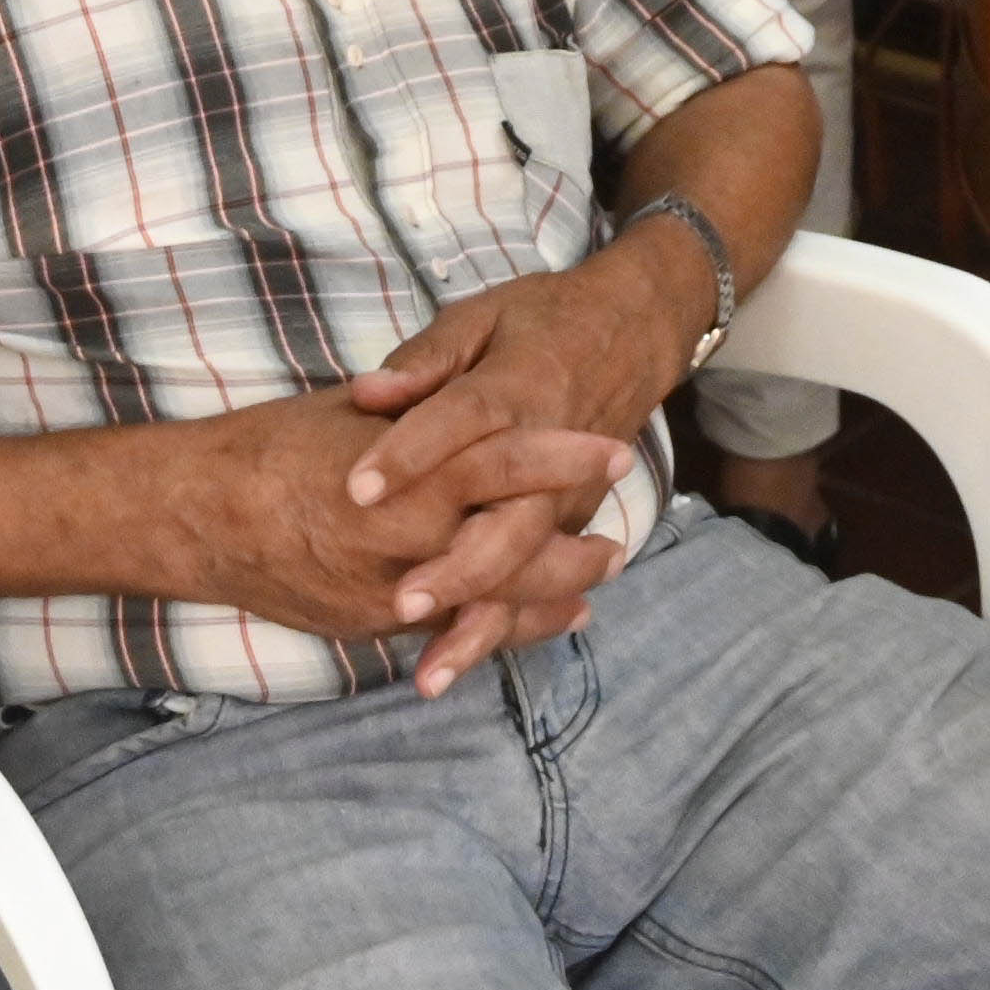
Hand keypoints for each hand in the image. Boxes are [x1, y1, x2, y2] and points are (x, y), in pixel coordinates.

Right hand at [165, 378, 638, 689]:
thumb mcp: (355, 412)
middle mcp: (405, 533)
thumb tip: (466, 401)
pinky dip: (497, 626)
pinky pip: (449, 628)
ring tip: (593, 585)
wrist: (199, 512)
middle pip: (511, 544)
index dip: (561, 457)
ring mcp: (388, 587)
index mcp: (407, 466)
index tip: (609, 450)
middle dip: (570, 546)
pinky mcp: (369, 623)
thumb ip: (418, 413)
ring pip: (489, 598)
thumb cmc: (275, 446)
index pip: (503, 457)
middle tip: (620, 544)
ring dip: (547, 594)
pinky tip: (535, 623)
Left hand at [340, 246, 707, 680]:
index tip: (357, 489)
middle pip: (509, 519)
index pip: (463, 420)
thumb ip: (426, 359)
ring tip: (432, 672)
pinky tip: (464, 664)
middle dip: (458, 567)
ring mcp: (567, 495)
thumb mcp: (481, 316)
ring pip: (528, 569)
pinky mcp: (573, 521)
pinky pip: (541, 582)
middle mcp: (548, 450)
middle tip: (402, 603)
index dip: (411, 453)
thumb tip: (368, 393)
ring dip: (481, 621)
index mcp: (516, 386)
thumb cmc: (540, 321)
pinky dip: (507, 628)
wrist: (633, 330)